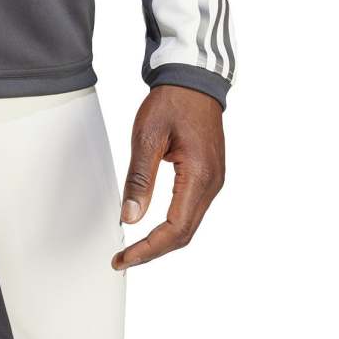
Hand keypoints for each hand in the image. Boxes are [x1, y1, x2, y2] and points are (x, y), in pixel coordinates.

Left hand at [112, 85, 224, 268]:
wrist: (193, 79)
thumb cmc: (172, 101)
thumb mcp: (147, 136)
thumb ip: (140, 178)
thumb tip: (130, 218)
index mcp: (200, 175)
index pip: (175, 229)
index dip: (148, 249)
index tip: (124, 257)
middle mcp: (213, 183)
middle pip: (184, 233)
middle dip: (153, 250)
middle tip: (123, 258)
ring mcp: (214, 180)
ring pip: (189, 224)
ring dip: (163, 240)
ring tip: (134, 248)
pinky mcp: (209, 176)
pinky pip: (191, 210)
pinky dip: (172, 225)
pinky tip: (153, 226)